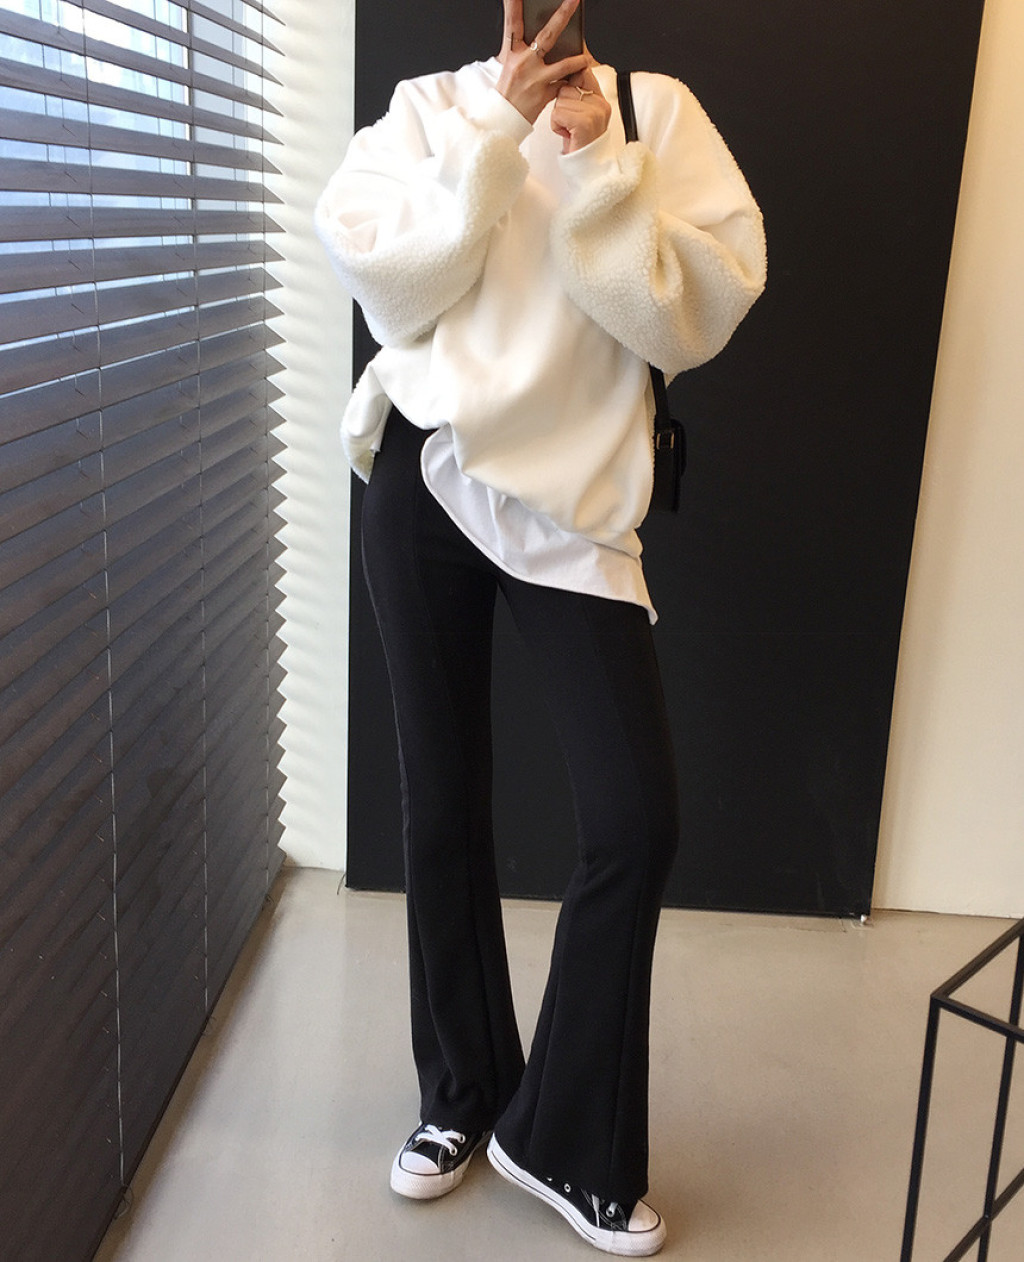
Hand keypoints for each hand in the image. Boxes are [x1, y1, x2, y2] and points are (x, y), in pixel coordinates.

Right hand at [497, 0, 589, 124]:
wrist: (503, 119)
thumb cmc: (508, 90)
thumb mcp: (508, 64)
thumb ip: (522, 48)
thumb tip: (538, 35)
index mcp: (511, 52)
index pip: (512, 23)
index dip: (513, 6)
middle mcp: (524, 62)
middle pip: (547, 35)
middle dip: (563, 15)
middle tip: (574, 0)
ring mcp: (535, 79)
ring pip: (564, 65)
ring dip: (578, 60)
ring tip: (586, 57)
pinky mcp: (544, 96)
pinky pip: (564, 86)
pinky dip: (571, 83)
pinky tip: (578, 80)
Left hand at [552, 66, 609, 154]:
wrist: (586, 168)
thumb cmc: (580, 143)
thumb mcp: (581, 116)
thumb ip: (578, 95)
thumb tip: (569, 72)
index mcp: (601, 100)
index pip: (583, 73)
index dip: (570, 82)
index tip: (568, 99)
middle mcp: (600, 104)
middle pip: (566, 88)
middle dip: (561, 106)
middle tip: (570, 124)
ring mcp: (594, 112)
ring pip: (560, 100)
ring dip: (558, 117)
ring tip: (569, 130)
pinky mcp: (584, 122)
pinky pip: (557, 113)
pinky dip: (556, 126)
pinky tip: (567, 135)